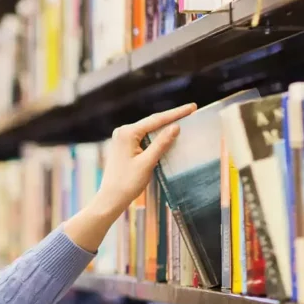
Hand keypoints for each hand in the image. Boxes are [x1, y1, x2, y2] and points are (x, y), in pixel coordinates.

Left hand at [63, 103, 196, 252]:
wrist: (111, 197)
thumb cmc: (128, 182)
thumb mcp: (148, 162)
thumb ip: (161, 143)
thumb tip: (175, 126)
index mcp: (127, 133)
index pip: (156, 120)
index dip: (176, 113)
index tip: (192, 107)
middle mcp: (123, 132)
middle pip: (152, 122)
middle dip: (172, 117)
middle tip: (191, 110)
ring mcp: (122, 138)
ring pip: (148, 129)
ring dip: (165, 125)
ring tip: (184, 118)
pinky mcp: (124, 146)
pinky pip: (144, 137)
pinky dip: (157, 135)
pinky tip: (168, 133)